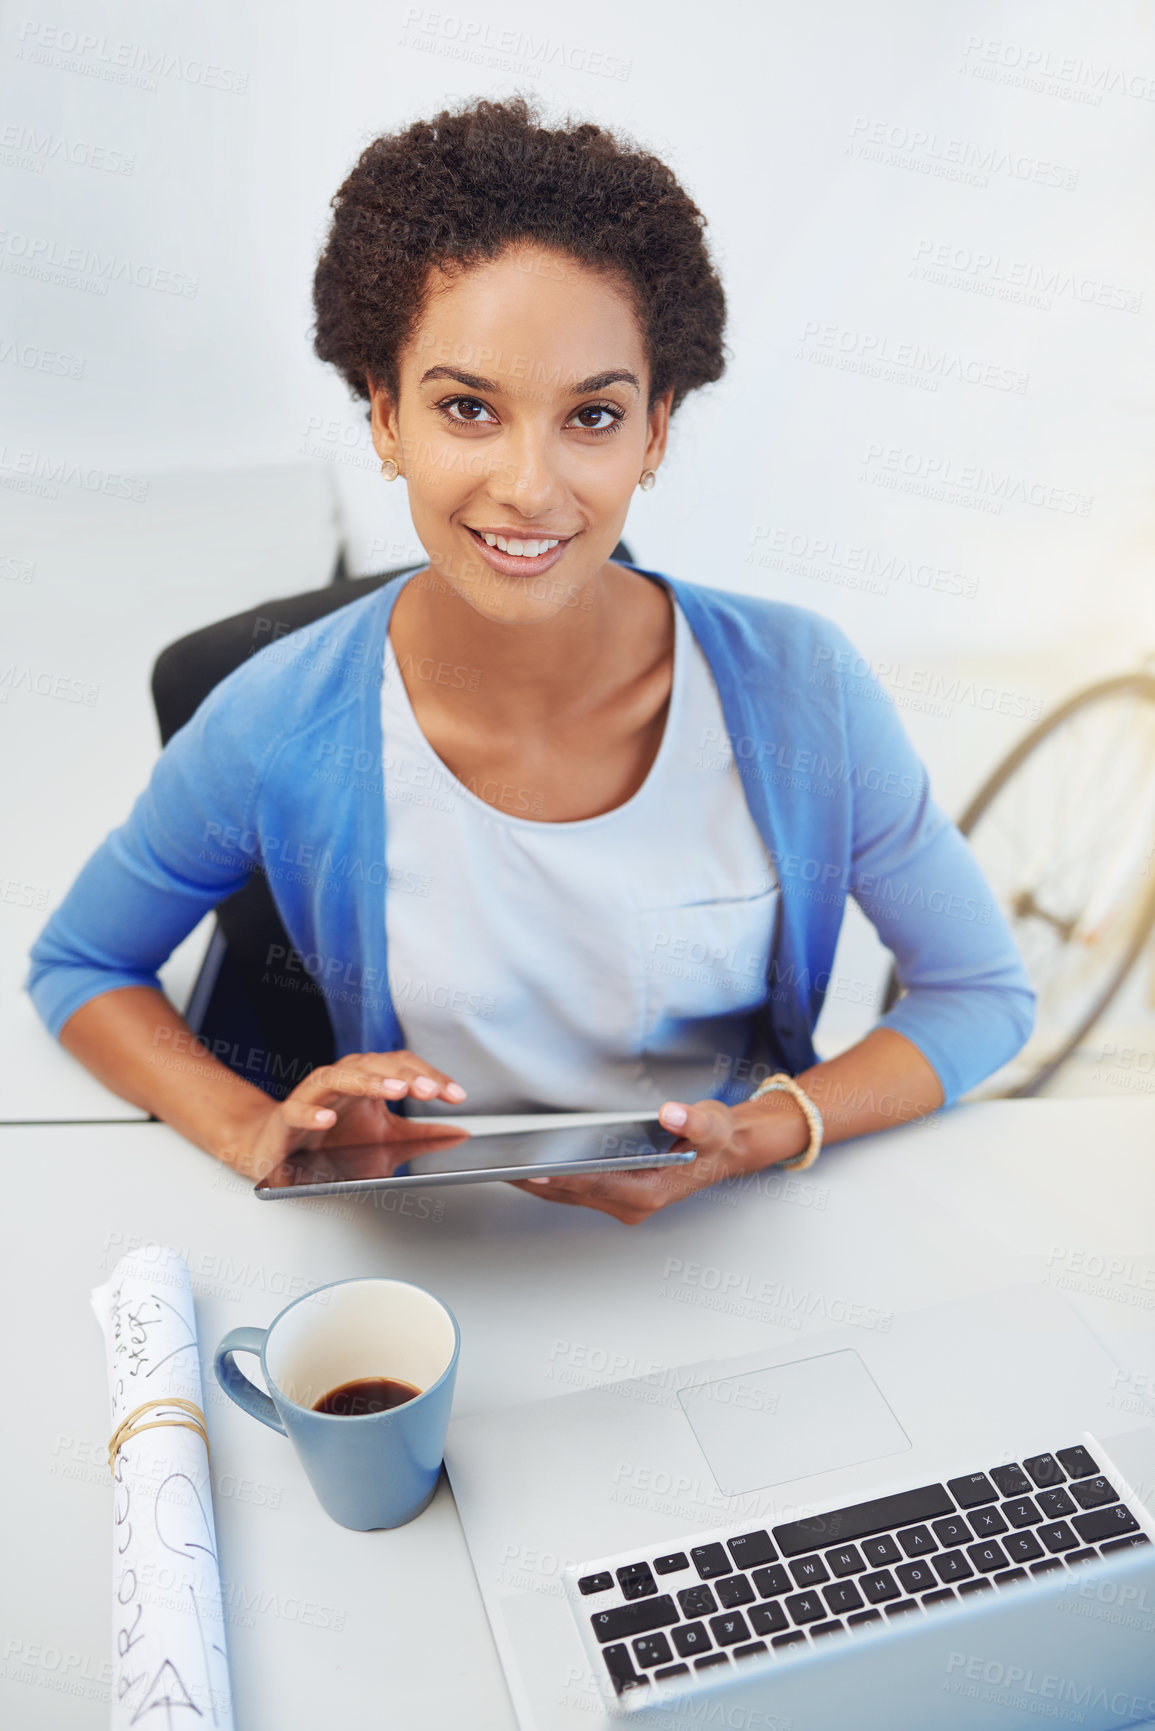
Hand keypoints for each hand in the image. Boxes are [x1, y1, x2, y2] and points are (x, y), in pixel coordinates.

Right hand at [223, 1049, 467, 1181]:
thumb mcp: (386, 1140)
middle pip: (376, 1065)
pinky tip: (328, 1118)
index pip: (402, 1067)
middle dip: (407, 1076)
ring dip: (369, 1082)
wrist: (280, 1148)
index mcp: (367, 1080)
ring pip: (340, 1077)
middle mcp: (342, 1079)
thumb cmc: (331, 1140)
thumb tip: (460, 1133)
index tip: (457, 1096)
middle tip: (431, 1091)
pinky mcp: (288, 1117)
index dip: (431, 1077)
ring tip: (396, 1091)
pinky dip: (313, 1113)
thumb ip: (421, 1135)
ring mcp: (313, 1095)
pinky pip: (298, 1110)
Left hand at [508, 1092, 811, 1224]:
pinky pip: (574, 1189)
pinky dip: (550, 1178)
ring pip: (569, 1195)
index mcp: (651, 1192)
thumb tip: (672, 1115)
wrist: (726, 1150)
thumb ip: (693, 1121)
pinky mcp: (614, 1193)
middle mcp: (632, 1203)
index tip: (537, 1169)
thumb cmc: (716, 1139)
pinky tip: (528, 1162)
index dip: (568, 1177)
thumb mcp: (713, 1124)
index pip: (600, 1185)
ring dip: (536, 1183)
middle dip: (537, 1181)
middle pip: (574, 1193)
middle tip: (499, 1166)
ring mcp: (622, 1201)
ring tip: (500, 1164)